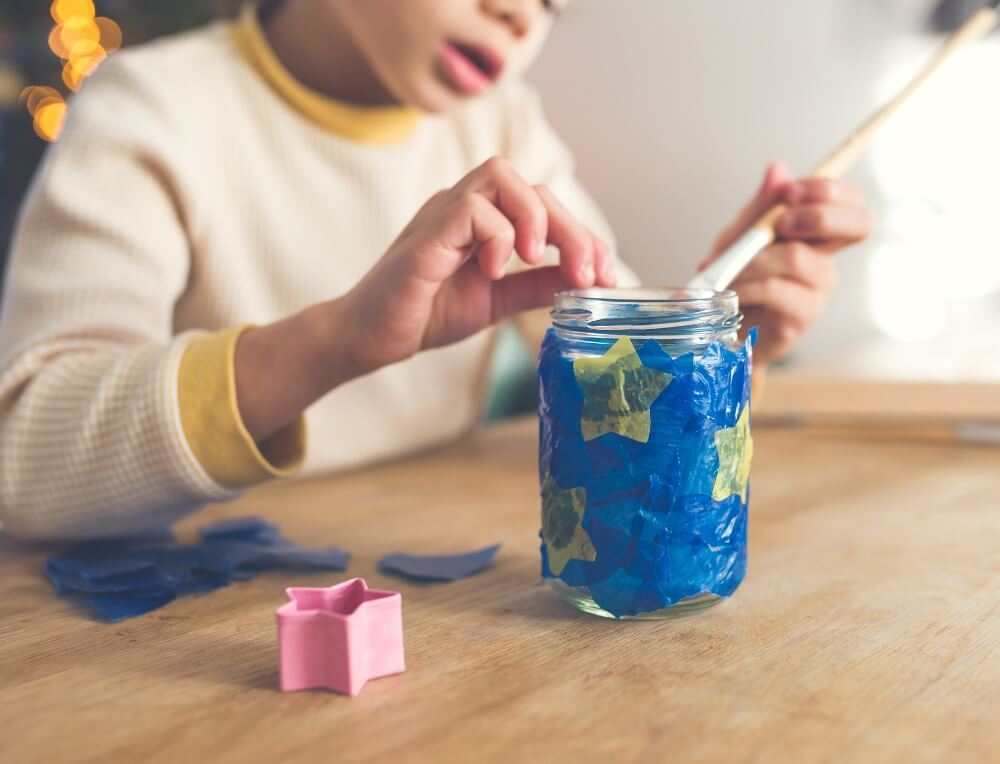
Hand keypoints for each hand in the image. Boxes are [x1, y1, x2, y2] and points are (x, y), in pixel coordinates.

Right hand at [341, 156, 615, 372]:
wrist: (370, 337)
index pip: (544, 204)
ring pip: (503, 176)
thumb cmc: (425, 313)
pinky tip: (493, 269)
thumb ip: (534, 285)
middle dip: (571, 228)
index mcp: (483, 219)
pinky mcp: (427, 232)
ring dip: (536, 219)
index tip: (605, 275)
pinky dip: (496, 236)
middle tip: (587, 273)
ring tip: (537, 261)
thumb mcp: (496, 300)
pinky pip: (472, 209)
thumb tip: (582, 280)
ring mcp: (444, 213)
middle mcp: (465, 205)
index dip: (582, 234)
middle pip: (532, 186)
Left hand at [699, 162, 874, 365]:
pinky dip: (746, 285)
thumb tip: (779, 169)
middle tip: (780, 222)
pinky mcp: (801, 317)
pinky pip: (776, 290)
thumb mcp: (737, 237)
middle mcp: (825, 258)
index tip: (790, 192)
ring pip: (799, 257)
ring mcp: (816, 289)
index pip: (850, 201)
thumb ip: (759, 208)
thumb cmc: (732, 280)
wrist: (716, 326)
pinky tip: (730, 291)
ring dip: (756, 258)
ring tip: (728, 271)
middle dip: (819, 215)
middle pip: (861, 225)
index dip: (829, 190)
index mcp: (815, 234)